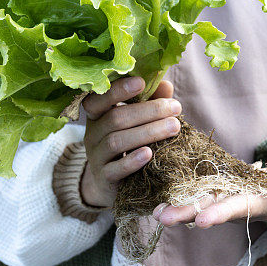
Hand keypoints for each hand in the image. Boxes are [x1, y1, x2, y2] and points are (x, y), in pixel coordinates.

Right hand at [79, 77, 181, 208]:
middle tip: (175, 107)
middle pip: (115, 119)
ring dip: (147, 132)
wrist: (109, 183)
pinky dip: (132, 160)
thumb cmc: (128, 144)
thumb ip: (149, 101)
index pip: (99, 98)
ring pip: (116, 141)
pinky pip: (115, 169)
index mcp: (97, 115)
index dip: (117, 89)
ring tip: (173, 127)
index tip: (141, 82)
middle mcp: (92, 134)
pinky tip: (149, 153)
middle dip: (147, 111)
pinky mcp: (104, 178)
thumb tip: (166, 85)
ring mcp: (96, 157)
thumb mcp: (136, 121)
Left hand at [152, 160, 266, 228]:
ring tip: (154, 209)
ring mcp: (231, 192)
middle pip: (211, 207)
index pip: (239, 209)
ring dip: (178, 203)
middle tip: (162, 218)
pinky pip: (201, 182)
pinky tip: (161, 186)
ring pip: (201, 197)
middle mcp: (241, 201)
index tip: (200, 222)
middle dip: (187, 213)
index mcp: (263, 203)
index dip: (220, 214)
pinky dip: (182, 184)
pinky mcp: (225, 180)